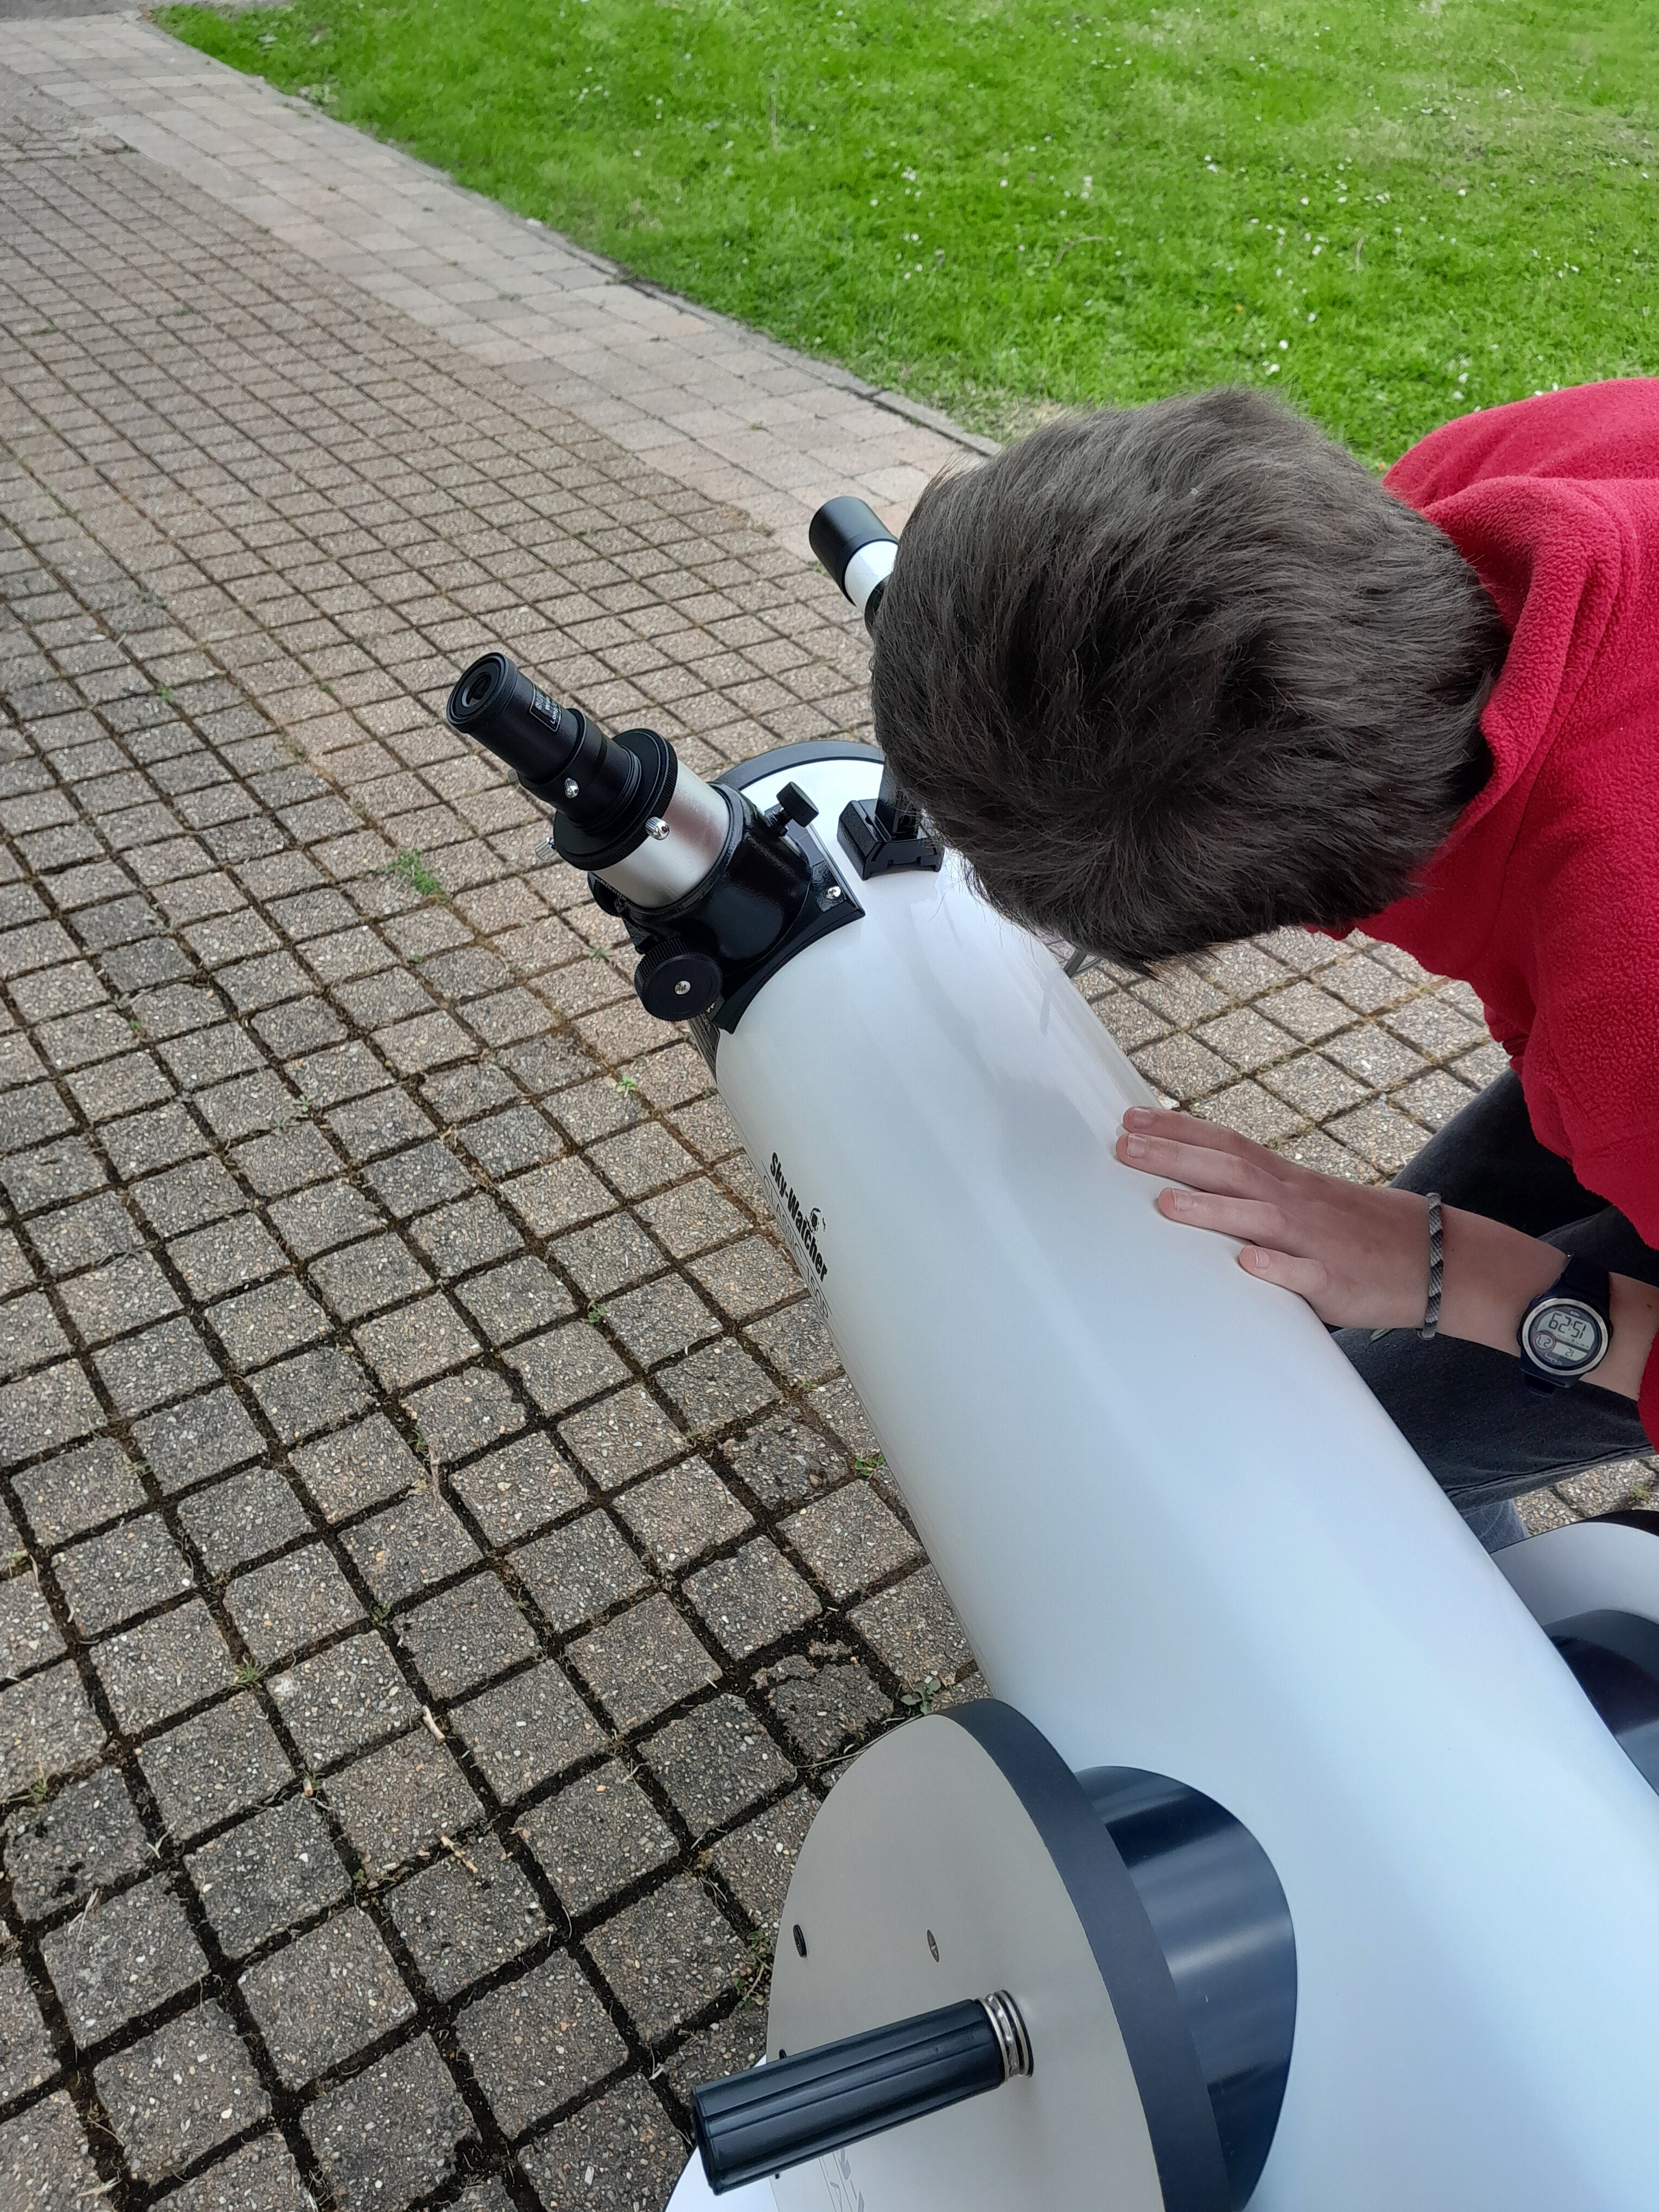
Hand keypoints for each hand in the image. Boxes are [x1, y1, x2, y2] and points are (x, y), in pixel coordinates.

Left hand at [1114, 1106, 1436, 1330]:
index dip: (1179, 1129)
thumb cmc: (1364, 1233)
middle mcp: (1297, 1202)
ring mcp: (1317, 1241)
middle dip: (1176, 1157)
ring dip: (1213, 1210)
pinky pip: (1304, 1275)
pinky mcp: (1338, 1282)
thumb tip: (1201, 1189)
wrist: (1445, 1260)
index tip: (1130, 1117)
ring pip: (1260, 1219)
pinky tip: (1247, 1263)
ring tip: (1165, 1203)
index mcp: (1288, 1182)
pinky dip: (1276, 1268)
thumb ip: (1260, 1197)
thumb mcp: (1310, 1203)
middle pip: (1230, 1170)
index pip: (1227, 1144)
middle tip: (1122, 1146)